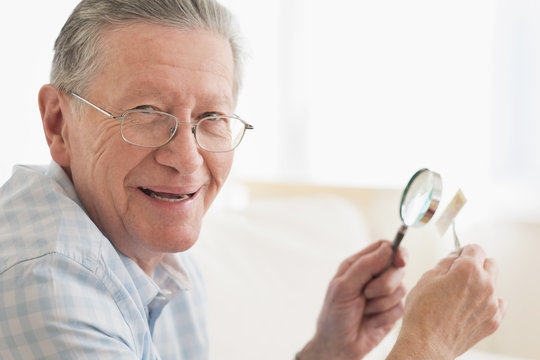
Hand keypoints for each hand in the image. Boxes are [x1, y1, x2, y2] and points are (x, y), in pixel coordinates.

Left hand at [298, 240, 406, 359]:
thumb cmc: (335, 314)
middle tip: (367, 293)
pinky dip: (384, 315)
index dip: (396, 252)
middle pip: (398, 266)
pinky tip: (371, 321)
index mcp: (360, 265)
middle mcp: (375, 276)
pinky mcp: (392, 311)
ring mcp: (385, 293)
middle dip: (385, 283)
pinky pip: (400, 307)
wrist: (339, 345)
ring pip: (401, 288)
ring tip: (365, 309)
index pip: (385, 248)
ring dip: (381, 302)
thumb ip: (365, 266)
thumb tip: (388, 248)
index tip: (400, 262)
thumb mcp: (344, 286)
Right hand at [388, 244, 506, 359]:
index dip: (463, 251)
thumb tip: (455, 256)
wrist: (427, 343)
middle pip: (490, 263)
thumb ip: (446, 262)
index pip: (475, 248)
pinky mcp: (494, 320)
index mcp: (468, 270)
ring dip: (481, 283)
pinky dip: (487, 301)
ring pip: (493, 283)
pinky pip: (499, 303)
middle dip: (476, 264)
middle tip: (459, 275)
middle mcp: (485, 285)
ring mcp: (492, 304)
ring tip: (461, 295)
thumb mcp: (427, 277)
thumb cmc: (423, 312)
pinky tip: (470, 306)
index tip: (457, 257)